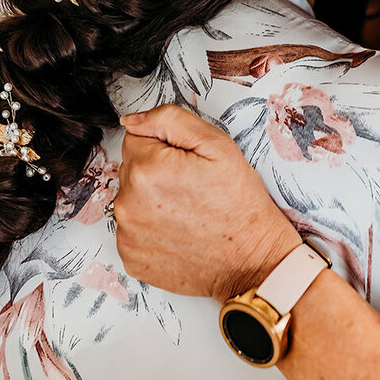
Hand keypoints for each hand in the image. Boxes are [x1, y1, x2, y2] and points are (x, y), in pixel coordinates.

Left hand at [115, 106, 301, 303]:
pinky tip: (179, 230)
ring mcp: (127, 235)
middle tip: (192, 186)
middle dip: (157, 170)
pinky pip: (133, 228)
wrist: (251, 260)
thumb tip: (133, 120)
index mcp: (146, 170)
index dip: (166, 146)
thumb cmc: (239, 203)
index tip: (189, 163)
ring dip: (152, 199)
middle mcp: (128, 204)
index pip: (136, 137)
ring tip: (188, 210)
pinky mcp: (132, 258)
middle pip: (132, 168)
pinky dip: (151, 227)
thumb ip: (169, 119)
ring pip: (132, 198)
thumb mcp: (216, 144)